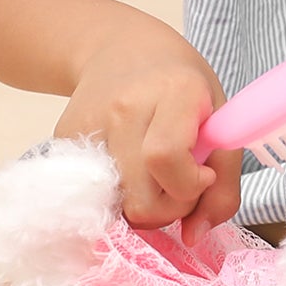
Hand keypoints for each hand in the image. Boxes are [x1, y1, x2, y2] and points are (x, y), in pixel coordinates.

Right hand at [57, 20, 241, 242]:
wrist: (120, 48)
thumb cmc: (180, 85)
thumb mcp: (220, 120)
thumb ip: (224, 184)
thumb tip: (194, 236)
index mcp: (173, 92)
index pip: (166, 160)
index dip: (189, 185)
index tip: (202, 174)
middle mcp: (124, 107)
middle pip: (140, 200)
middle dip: (168, 208)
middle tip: (177, 182)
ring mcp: (88, 125)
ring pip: (115, 206)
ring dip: (140, 205)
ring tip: (151, 176)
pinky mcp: (62, 140)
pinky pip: (91, 195)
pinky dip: (115, 195)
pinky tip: (126, 168)